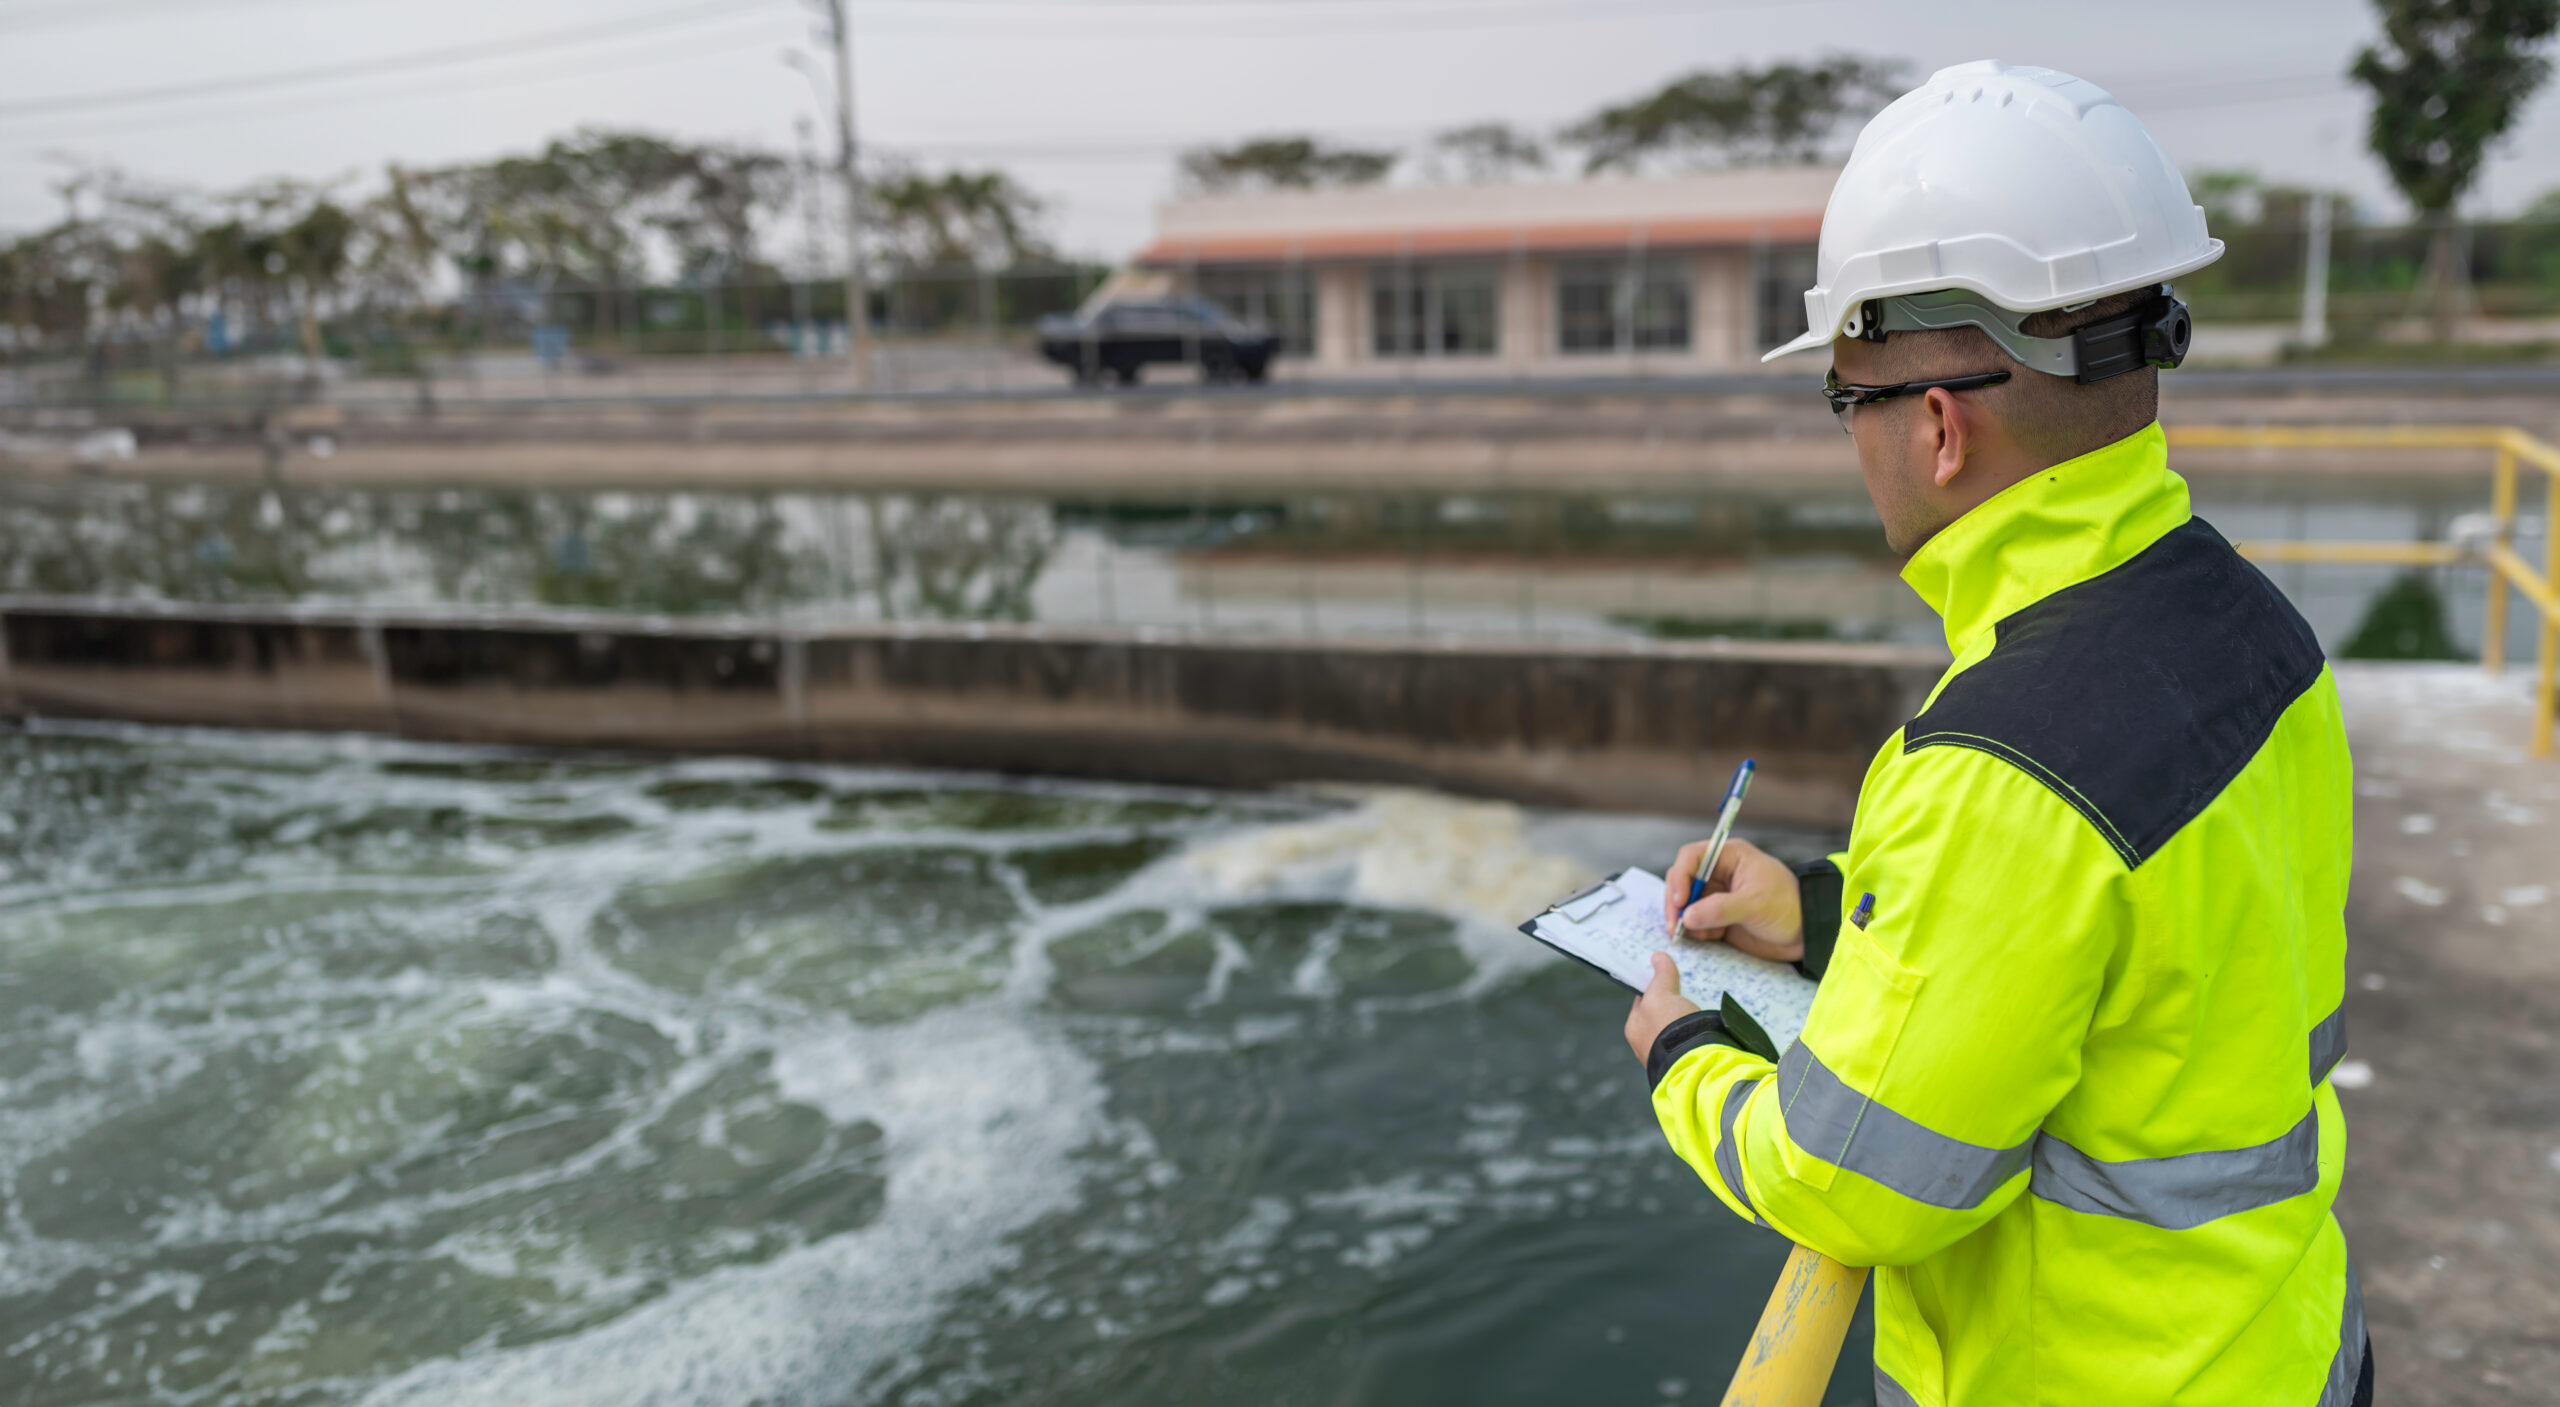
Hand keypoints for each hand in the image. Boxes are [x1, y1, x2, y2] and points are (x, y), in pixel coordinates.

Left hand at [1624, 952, 1699, 1063]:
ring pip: (1679, 1028)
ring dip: (1689, 1017)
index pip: (1642, 1001)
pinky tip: (1710, 1021)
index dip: (1654, 986)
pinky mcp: (1690, 1059)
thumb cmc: (1668, 1026)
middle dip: (1673, 1003)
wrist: (1693, 1061)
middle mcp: (1648, 1044)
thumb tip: (1658, 956)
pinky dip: (1700, 1030)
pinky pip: (1694, 1039)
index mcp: (1634, 1029)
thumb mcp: (1661, 994)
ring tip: (1703, 1003)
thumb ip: (1661, 975)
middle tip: (1688, 988)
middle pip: (1661, 1015)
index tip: (1666, 975)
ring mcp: (1669, 1054)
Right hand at [1660, 837, 1804, 962]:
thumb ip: (1721, 909)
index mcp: (1730, 857)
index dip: (1680, 877)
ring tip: (1689, 934)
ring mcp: (1717, 896)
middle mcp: (1719, 873)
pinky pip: (1695, 922)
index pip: (1691, 857)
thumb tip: (1688, 916)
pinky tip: (1706, 938)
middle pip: (1682, 880)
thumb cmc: (1789, 907)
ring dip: (1682, 919)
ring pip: (1686, 903)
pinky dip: (1694, 931)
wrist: (1806, 934)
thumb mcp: (1756, 904)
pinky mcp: (1718, 918)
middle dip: (1675, 902)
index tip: (1679, 902)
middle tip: (1674, 925)